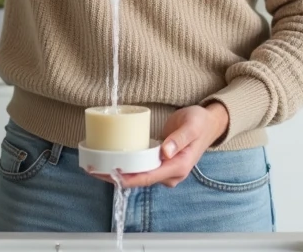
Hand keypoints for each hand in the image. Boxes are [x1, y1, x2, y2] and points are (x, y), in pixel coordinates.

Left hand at [89, 103, 229, 188]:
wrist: (208, 124)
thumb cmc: (200, 122)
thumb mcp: (192, 126)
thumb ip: (179, 139)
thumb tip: (165, 152)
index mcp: (179, 166)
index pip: (149, 177)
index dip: (128, 178)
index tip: (109, 173)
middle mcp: (171, 173)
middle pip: (140, 180)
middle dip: (116, 178)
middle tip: (93, 169)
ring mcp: (165, 170)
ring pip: (138, 177)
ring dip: (118, 174)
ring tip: (95, 166)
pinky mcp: (160, 164)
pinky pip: (141, 169)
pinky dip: (125, 167)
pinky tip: (110, 162)